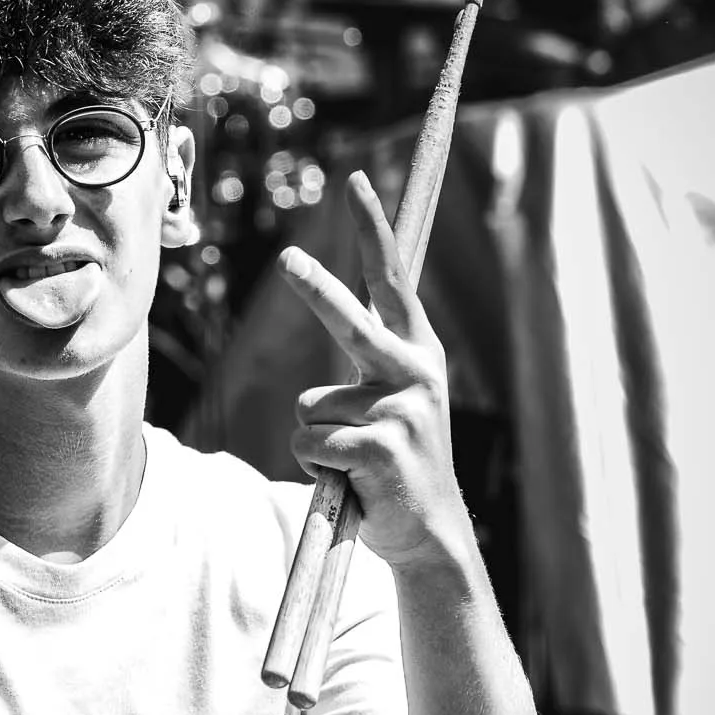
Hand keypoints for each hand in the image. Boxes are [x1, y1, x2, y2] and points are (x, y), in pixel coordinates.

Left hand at [279, 169, 473, 571]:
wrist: (428, 534)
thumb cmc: (394, 468)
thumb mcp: (391, 409)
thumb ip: (366, 376)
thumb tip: (316, 381)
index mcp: (419, 353)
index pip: (392, 279)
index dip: (373, 230)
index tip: (354, 181)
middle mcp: (416, 372)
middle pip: (351, 321)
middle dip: (316, 290)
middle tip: (286, 260)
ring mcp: (400, 409)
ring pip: (309, 407)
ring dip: (315, 441)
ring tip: (353, 464)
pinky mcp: (380, 446)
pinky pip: (310, 443)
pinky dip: (316, 467)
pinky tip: (352, 482)